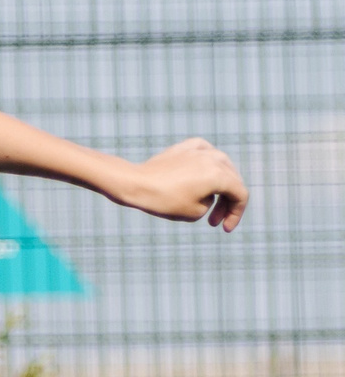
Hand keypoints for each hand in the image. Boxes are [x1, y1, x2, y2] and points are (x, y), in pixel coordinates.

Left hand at [112, 138, 246, 230]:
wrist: (135, 183)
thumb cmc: (164, 200)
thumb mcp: (195, 212)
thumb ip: (212, 202)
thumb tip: (209, 192)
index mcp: (221, 175)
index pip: (240, 195)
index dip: (236, 214)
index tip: (224, 229)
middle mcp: (215, 158)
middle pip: (231, 182)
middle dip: (226, 204)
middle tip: (214, 221)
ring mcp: (201, 149)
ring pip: (221, 167)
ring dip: (218, 187)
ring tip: (206, 205)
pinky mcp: (185, 147)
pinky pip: (205, 155)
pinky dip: (207, 167)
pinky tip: (203, 177)